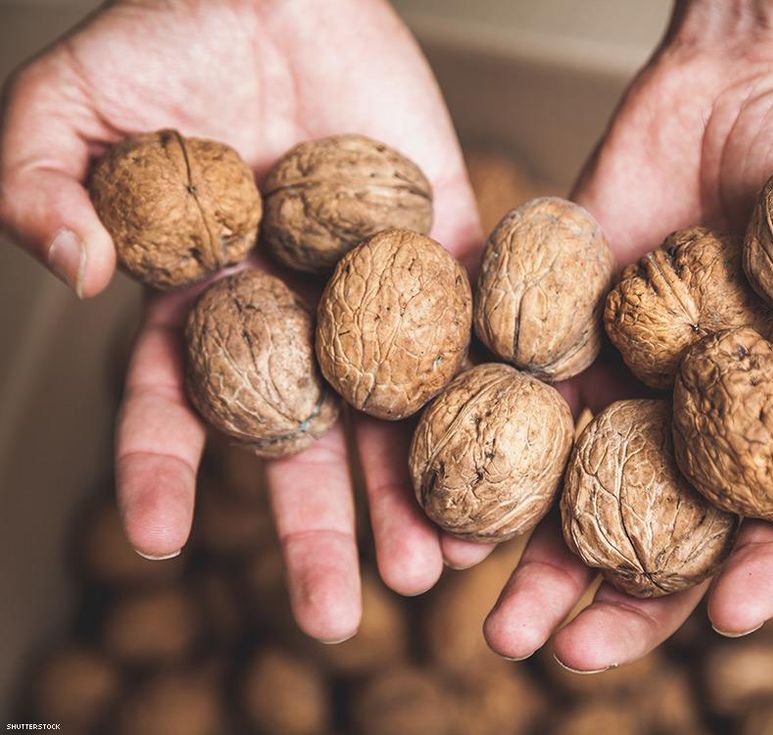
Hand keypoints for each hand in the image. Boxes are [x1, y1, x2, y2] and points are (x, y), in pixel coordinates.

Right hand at [0, 0, 488, 640]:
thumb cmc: (165, 39)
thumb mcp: (65, 108)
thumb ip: (37, 189)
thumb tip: (73, 279)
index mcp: (205, 301)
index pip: (178, 407)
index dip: (163, 473)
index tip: (160, 542)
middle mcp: (294, 312)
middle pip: (308, 440)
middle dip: (319, 527)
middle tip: (335, 616)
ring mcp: (373, 286)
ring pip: (398, 408)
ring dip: (414, 491)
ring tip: (434, 570)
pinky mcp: (445, 240)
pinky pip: (474, 319)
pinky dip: (495, 386)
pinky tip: (516, 452)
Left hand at [485, 0, 772, 670]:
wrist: (752, 69)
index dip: (759, 571)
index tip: (729, 623)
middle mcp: (701, 405)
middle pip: (660, 521)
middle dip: (618, 595)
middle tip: (564, 655)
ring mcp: (631, 367)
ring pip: (579, 478)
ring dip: (535, 550)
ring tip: (488, 615)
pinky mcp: (570, 320)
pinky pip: (527, 389)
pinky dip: (490, 443)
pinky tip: (447, 493)